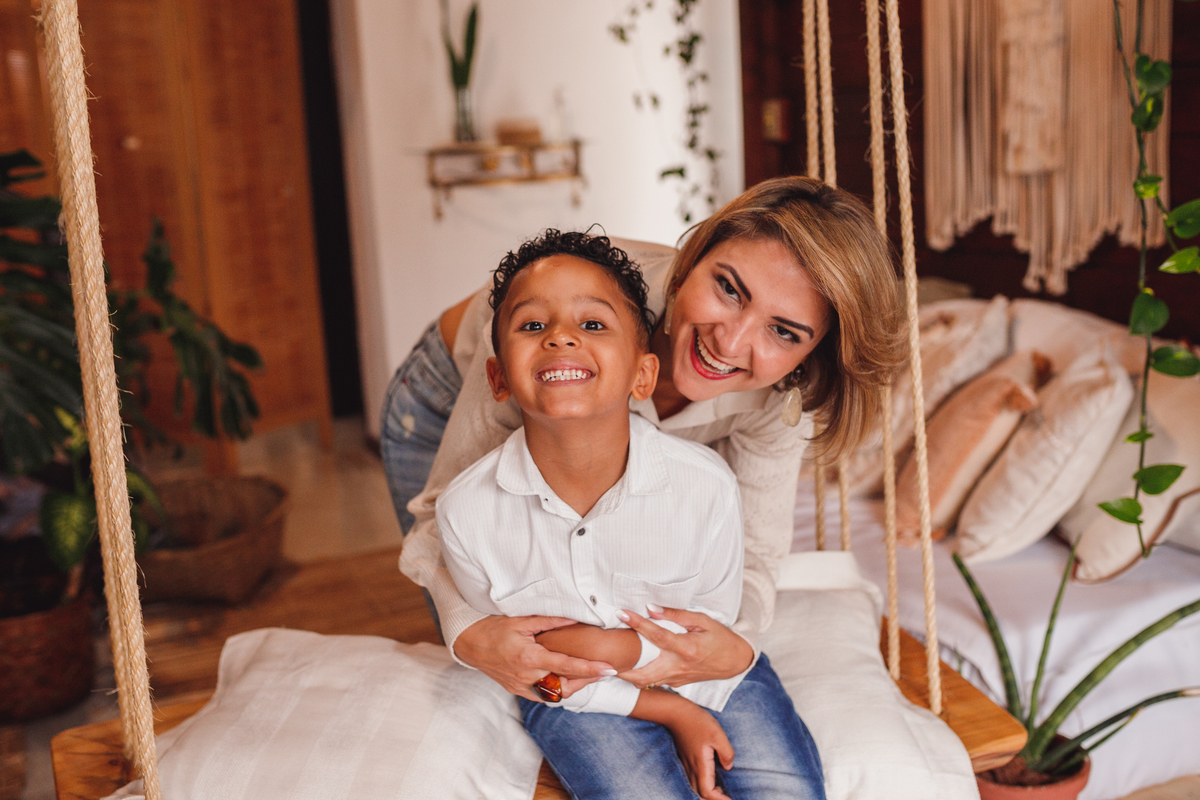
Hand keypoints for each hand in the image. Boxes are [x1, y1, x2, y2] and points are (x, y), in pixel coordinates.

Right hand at [453, 615, 615, 701]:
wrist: (468, 644)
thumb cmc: (493, 629)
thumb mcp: (522, 621)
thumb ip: (551, 621)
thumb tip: (576, 618)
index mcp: (530, 658)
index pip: (568, 667)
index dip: (591, 669)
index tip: (609, 669)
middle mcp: (527, 676)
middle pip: (566, 687)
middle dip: (587, 682)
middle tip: (604, 672)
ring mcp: (520, 686)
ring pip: (555, 695)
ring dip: (573, 687)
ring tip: (589, 675)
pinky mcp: (516, 690)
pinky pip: (542, 696)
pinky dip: (556, 690)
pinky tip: (565, 680)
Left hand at [616, 606, 753, 688]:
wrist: (735, 661)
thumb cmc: (719, 637)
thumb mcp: (703, 620)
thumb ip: (676, 615)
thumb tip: (652, 608)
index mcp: (686, 648)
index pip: (657, 635)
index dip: (638, 623)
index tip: (621, 613)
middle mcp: (678, 666)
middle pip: (642, 673)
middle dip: (620, 667)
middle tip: (602, 655)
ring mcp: (675, 678)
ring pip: (643, 682)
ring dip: (625, 674)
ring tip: (609, 660)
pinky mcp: (675, 684)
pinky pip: (652, 682)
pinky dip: (638, 676)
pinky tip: (627, 666)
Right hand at [666, 702, 734, 799]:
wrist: (676, 712)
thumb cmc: (697, 721)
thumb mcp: (718, 734)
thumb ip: (726, 753)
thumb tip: (728, 767)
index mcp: (700, 764)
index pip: (707, 792)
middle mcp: (692, 767)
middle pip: (701, 793)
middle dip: (714, 799)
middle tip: (728, 797)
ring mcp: (687, 764)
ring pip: (696, 787)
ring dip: (709, 792)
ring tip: (722, 791)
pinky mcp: (686, 759)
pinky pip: (694, 779)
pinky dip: (704, 784)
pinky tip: (713, 778)